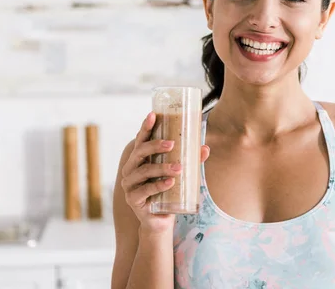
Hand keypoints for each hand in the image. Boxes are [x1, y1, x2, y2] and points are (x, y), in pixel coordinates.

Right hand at [120, 112, 209, 233]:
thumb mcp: (179, 174)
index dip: (145, 127)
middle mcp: (130, 169)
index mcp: (139, 159)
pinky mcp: (133, 200)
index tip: (153, 114)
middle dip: (155, 145)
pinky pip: (145, 190)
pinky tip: (170, 182)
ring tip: (179, 167)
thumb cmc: (168, 192)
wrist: (160, 220)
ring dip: (162, 167)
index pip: (141, 140)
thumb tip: (205, 148)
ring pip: (144, 171)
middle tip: (172, 144)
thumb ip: (190, 161)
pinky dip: (158, 185)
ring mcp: (129, 185)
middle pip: (139, 152)